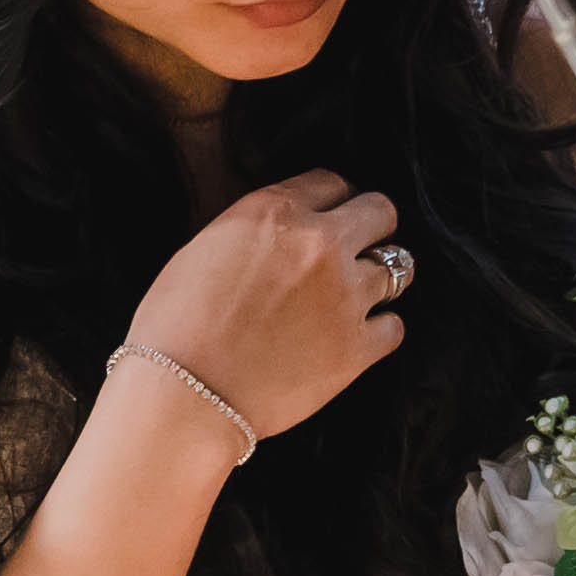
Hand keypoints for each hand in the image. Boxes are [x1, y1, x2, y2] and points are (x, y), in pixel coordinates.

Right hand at [121, 170, 411, 450]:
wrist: (184, 394)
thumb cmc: (176, 325)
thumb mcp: (206, 247)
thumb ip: (257, 230)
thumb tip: (285, 234)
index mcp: (275, 213)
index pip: (331, 182)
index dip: (331, 201)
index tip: (328, 218)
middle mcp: (319, 245)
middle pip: (381, 211)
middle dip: (371, 226)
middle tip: (355, 248)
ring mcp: (345, 296)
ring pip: (400, 267)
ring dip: (378, 278)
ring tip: (356, 293)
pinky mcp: (357, 348)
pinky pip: (395, 327)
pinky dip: (379, 330)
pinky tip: (355, 335)